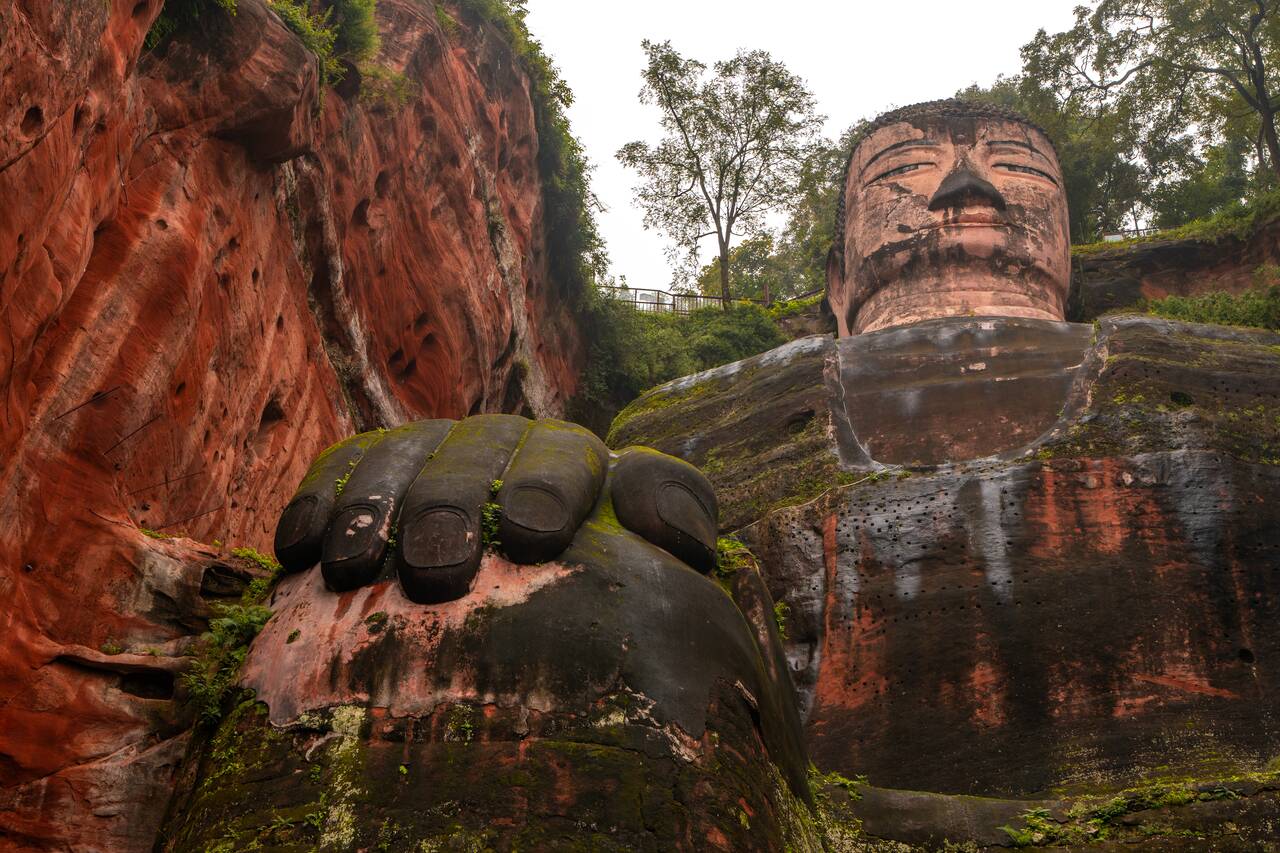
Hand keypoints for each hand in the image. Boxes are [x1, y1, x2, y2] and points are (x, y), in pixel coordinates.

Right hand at [271, 415, 717, 603]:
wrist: (518, 616)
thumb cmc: (592, 603)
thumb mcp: (651, 574)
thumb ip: (674, 537)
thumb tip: (677, 534)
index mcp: (574, 465)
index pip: (568, 456)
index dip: (552, 485)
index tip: (535, 537)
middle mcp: (503, 447)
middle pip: (476, 452)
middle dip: (453, 503)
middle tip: (436, 569)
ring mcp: (434, 453)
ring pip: (402, 455)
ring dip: (374, 506)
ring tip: (349, 566)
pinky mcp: (373, 471)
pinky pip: (340, 468)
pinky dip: (319, 500)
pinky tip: (298, 546)